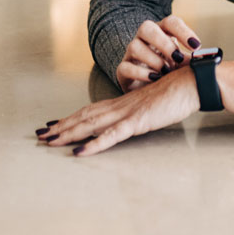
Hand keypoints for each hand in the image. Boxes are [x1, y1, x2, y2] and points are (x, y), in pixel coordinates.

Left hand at [36, 68, 198, 155]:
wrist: (191, 82)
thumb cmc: (177, 92)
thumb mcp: (153, 104)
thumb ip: (140, 111)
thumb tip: (134, 118)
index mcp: (124, 102)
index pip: (91, 110)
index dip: (71, 118)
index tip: (55, 124)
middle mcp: (121, 106)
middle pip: (84, 117)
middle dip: (62, 127)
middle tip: (42, 136)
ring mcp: (127, 113)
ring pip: (91, 124)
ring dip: (68, 133)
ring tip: (50, 141)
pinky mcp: (137, 122)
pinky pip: (111, 135)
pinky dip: (94, 144)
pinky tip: (80, 151)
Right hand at [117, 15, 201, 91]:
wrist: (147, 87)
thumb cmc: (168, 71)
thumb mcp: (181, 64)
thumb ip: (191, 61)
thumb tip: (206, 63)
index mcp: (161, 32)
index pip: (170, 22)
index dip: (183, 31)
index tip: (196, 46)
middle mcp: (144, 39)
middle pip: (146, 28)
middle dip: (163, 42)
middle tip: (177, 58)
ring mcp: (131, 54)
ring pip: (134, 46)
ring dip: (153, 60)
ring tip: (165, 72)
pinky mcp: (123, 70)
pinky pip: (125, 67)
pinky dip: (141, 73)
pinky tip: (154, 79)